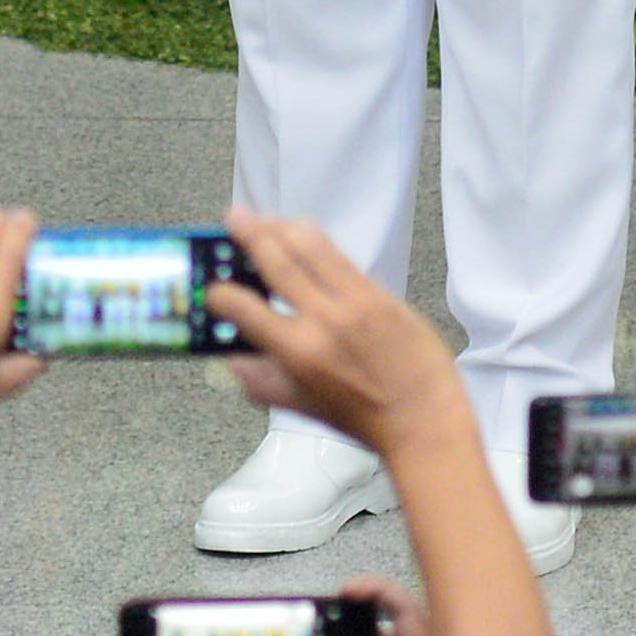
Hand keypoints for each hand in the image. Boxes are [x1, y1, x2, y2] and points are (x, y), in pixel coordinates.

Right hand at [213, 207, 467, 468]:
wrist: (423, 417)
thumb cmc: (365, 419)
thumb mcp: (303, 407)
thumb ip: (261, 383)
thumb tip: (231, 362)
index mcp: (298, 353)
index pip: (245, 310)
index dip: (221, 294)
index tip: (212, 288)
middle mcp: (323, 320)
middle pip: (277, 261)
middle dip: (248, 234)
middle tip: (233, 216)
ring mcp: (354, 301)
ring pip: (310, 245)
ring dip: (281, 225)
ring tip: (264, 218)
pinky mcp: (379, 292)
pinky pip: (340, 256)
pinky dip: (315, 240)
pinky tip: (302, 234)